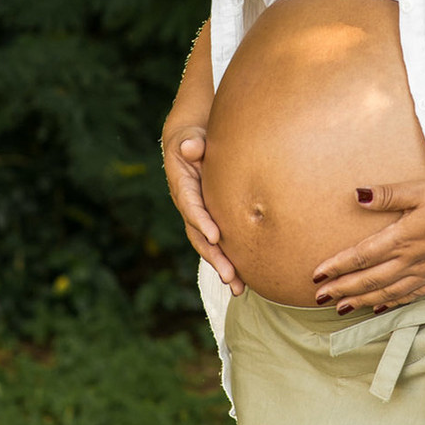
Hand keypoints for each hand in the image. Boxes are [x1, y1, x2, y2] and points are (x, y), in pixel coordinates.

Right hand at [162, 126, 244, 295]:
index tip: (214, 236)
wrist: (191, 142)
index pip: (191, 206)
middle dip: (214, 256)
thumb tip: (191, 146)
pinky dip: (229, 260)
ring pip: (208, 245)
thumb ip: (192, 143)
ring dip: (222, 266)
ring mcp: (198, 215)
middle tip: (229, 274)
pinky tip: (243, 279)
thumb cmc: (194, 137)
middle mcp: (188, 205)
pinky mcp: (210, 220)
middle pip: (199, 235)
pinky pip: (218, 243)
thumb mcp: (191, 136)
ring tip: (238, 287)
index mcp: (182, 185)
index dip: (201, 221)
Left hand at [311, 178, 424, 312]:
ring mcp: (424, 272)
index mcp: (402, 237)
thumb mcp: (419, 189)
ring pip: (385, 292)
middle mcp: (410, 260)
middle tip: (318, 298)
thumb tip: (356, 195)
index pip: (361, 256)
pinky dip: (389, 303)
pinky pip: (407, 296)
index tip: (316, 275)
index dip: (337, 266)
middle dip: (341, 289)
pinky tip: (378, 306)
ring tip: (340, 307)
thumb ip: (387, 195)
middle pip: (368, 279)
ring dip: (360, 300)